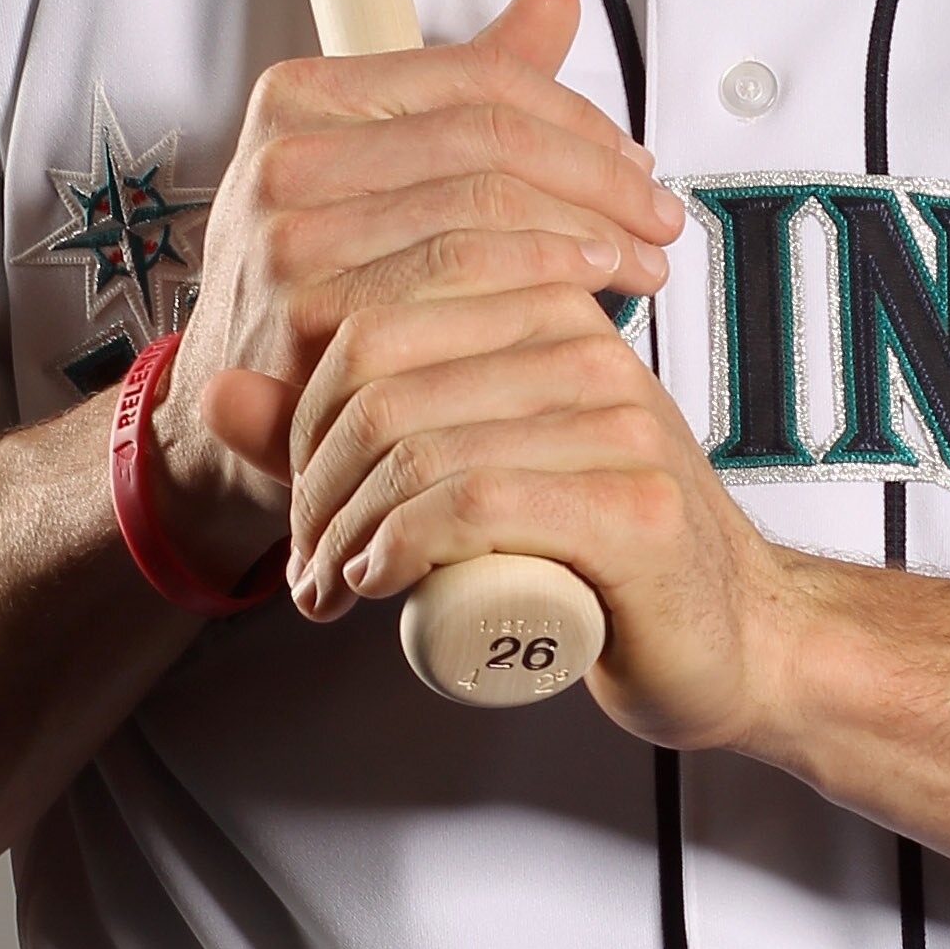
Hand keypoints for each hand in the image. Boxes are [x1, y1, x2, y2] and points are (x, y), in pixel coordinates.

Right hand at [139, 0, 682, 597]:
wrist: (244, 402)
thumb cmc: (326, 282)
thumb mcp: (386, 168)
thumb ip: (469, 87)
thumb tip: (552, 2)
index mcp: (305, 98)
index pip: (479, 79)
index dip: (579, 118)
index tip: (634, 162)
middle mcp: (286, 158)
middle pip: (492, 141)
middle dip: (600, 180)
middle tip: (657, 219)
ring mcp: (290, 238)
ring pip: (485, 209)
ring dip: (588, 236)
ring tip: (637, 264)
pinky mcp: (310, 317)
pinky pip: (460, 282)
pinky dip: (541, 287)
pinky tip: (583, 306)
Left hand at [264, 102, 814, 754]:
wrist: (734, 639)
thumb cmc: (601, 558)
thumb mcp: (458, 472)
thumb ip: (341, 430)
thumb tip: (215, 393)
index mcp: (545, 310)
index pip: (377, 313)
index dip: (305, 412)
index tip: (302, 496)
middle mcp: (585, 348)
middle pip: (381, 378)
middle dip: (313, 480)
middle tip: (309, 559)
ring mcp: (616, 421)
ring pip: (416, 443)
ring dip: (344, 528)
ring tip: (334, 583)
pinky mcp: (632, 504)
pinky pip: (473, 501)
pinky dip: (398, 545)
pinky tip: (379, 580)